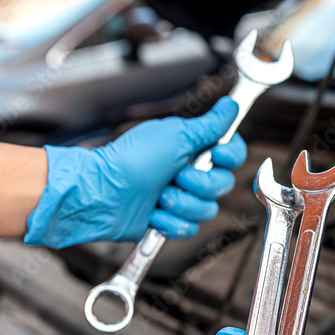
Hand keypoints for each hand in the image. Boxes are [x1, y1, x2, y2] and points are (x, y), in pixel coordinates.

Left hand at [24, 97, 245, 247]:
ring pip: (207, 210)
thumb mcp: (176, 135)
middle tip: (176, 176)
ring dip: (182, 204)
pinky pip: (189, 229)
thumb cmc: (132, 160)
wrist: (102, 193)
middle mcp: (190, 173)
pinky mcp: (169, 221)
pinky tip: (153, 213)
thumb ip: (210, 125)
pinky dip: (170, 222)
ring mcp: (180, 198)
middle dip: (200, 183)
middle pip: (223, 184)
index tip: (217, 154)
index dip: (229, 157)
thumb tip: (231, 106)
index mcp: (193, 149)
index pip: (232, 154)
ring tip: (159, 197)